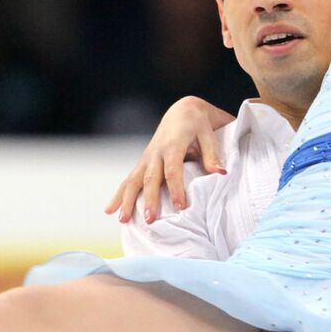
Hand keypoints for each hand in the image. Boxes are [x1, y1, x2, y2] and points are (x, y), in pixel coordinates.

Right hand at [105, 96, 233, 222]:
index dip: (176, 189)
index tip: (180, 207)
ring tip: (123, 220)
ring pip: (133, 180)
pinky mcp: (143, 163)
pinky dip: (118, 195)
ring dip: (127, 200)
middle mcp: (155, 152)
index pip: (173, 170)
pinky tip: (110, 211)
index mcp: (172, 144)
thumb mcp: (209, 134)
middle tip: (150, 220)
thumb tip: (220, 173)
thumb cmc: (198, 124)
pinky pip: (128, 180)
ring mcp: (146, 158)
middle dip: (149, 200)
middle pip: (150, 178)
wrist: (182, 111)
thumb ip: (212, 155)